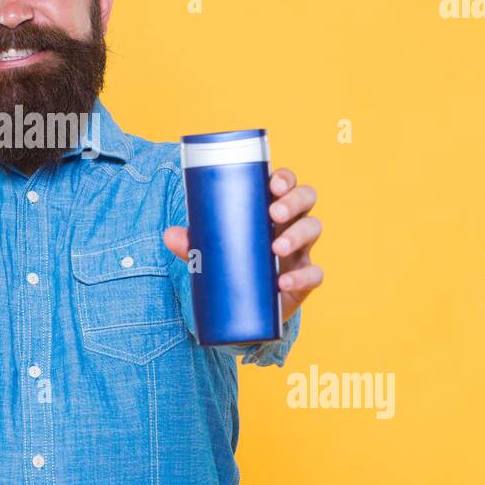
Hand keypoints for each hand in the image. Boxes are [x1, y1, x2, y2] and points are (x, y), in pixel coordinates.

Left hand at [162, 166, 323, 324]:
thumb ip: (192, 242)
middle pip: (306, 199)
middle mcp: (291, 222)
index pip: (285, 183)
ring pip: (313, 229)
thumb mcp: (211, 250)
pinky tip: (283, 282)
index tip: (273, 184)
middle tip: (274, 214)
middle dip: (294, 201)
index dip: (285, 179)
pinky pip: (314, 273)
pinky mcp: (304, 279)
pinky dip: (302, 276)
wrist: (244, 305)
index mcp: (270, 206)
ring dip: (298, 235)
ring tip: (277, 247)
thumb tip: (169, 235)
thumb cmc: (231, 262)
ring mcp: (301, 249)